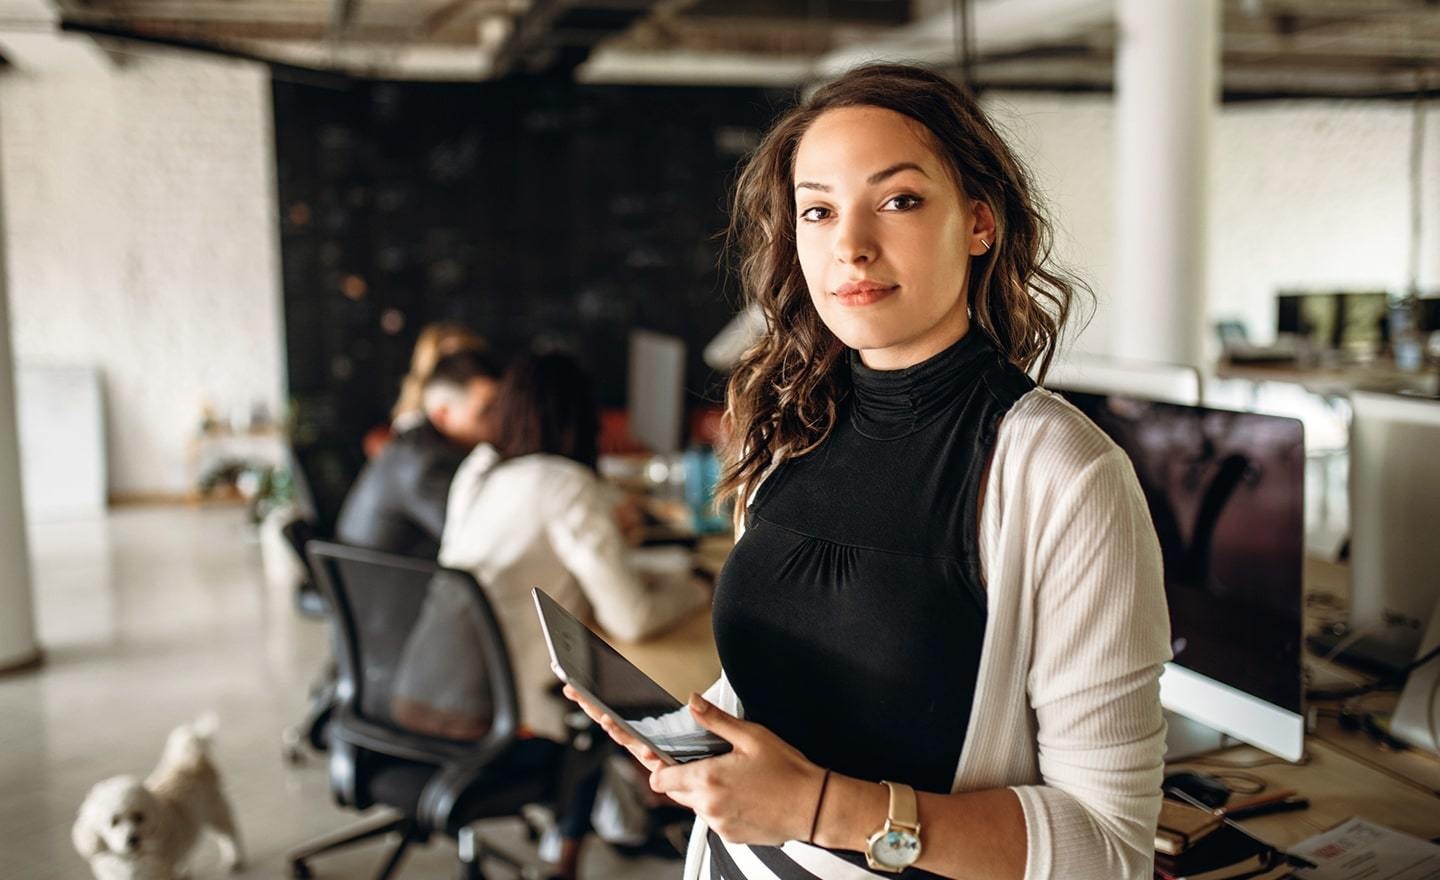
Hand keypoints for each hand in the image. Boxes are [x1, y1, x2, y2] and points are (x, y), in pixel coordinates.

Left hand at [562, 685, 824, 845]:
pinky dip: (718, 804)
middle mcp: (707, 805)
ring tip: (731, 775)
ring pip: (693, 804)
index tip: (652, 755)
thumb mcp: (752, 736)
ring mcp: (718, 824)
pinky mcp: (730, 836)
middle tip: (701, 759)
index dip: (654, 764)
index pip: (659, 776)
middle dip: (679, 774)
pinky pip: (712, 817)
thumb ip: (715, 720)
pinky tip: (743, 791)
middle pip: (673, 790)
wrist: (816, 807)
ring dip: (701, 789)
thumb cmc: (789, 771)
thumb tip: (691, 702)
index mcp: (707, 778)